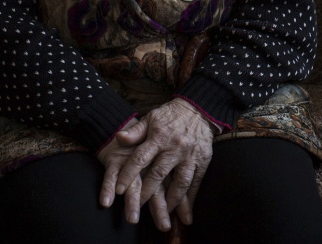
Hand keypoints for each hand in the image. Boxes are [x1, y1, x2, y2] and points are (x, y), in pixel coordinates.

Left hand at [96, 99, 214, 229]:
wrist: (199, 109)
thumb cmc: (170, 115)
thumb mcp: (151, 118)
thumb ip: (135, 131)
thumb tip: (118, 138)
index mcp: (159, 137)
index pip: (140, 158)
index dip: (129, 175)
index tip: (118, 190)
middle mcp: (174, 147)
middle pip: (159, 174)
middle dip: (147, 193)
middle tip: (137, 207)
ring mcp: (190, 155)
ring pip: (180, 182)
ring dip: (171, 200)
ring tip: (164, 212)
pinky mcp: (203, 160)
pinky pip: (196, 182)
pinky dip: (191, 197)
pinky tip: (185, 210)